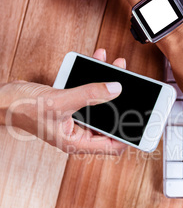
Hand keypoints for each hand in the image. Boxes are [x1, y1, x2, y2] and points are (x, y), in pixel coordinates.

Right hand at [0, 49, 126, 153]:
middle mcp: (77, 133)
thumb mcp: (59, 101)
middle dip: (123, 103)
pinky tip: (99, 62)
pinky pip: (87, 93)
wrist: (2, 100)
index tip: (143, 124)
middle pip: (109, 122)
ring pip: (100, 105)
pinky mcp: (69, 105)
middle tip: (137, 90)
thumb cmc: (22, 109)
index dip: (129, 136)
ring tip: (119, 68)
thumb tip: (116, 89)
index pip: (112, 145)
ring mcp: (74, 119)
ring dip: (109, 86)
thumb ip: (89, 95)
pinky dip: (94, 78)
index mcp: (76, 141)